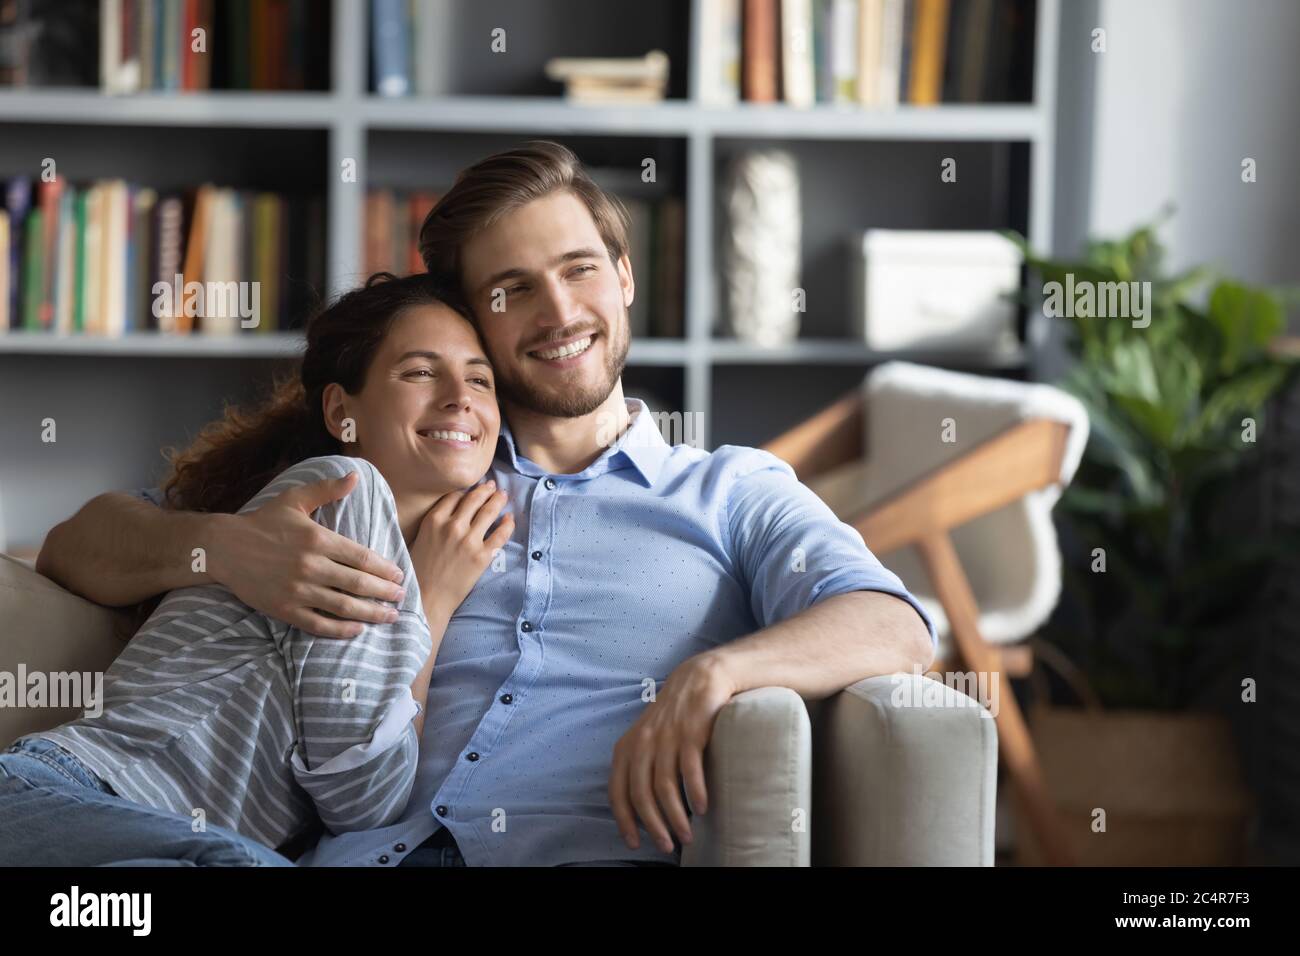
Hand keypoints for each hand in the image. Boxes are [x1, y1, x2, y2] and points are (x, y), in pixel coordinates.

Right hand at [205, 471, 406, 637]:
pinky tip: (358, 630)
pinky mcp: (284, 609)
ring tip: (390, 617)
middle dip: (385, 593)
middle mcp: (311, 566)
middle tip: (401, 598)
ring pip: (343, 607)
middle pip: (358, 584)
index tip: (399, 575)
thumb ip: (327, 490)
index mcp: (317, 539)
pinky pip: (319, 624)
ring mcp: (298, 590)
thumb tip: (356, 476)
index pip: (362, 557)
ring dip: (371, 614)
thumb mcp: (295, 500)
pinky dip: (341, 630)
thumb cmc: (263, 522)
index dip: (385, 569)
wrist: (223, 548)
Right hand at [409, 480, 513, 619]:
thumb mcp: (420, 539)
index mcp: (434, 520)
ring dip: (498, 500)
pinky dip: (508, 524)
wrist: (427, 598)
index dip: (466, 490)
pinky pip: (501, 534)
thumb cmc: (419, 571)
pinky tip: (509, 519)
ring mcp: (469, 540)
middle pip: (474, 499)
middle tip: (493, 486)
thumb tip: (449, 513)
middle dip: (486, 490)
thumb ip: (434, 523)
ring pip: (489, 512)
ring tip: (503, 496)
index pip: (455, 496)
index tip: (473, 488)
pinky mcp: (482, 556)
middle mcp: (452, 526)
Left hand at [608, 653, 738, 853]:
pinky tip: (702, 808)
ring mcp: (666, 736)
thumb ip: (640, 766)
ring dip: (676, 816)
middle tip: (666, 847)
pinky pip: (690, 769)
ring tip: (687, 836)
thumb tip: (642, 809)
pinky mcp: (691, 731)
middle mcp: (643, 742)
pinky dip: (694, 792)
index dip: (624, 820)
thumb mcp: (647, 737)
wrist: (700, 677)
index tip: (635, 843)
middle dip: (653, 826)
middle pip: (641, 794)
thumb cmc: (674, 716)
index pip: (618, 791)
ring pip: (665, 786)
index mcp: (627, 747)